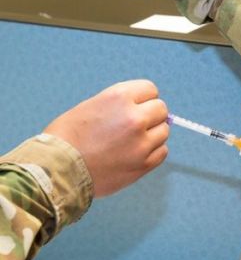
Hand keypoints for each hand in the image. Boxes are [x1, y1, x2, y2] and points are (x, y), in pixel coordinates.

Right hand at [44, 80, 168, 196]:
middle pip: (161, 109)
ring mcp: (142, 143)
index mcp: (119, 98)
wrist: (57, 169)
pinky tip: (136, 154)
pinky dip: (153, 152)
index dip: (143, 98)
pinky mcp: (144, 164)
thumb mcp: (91, 106)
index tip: (137, 106)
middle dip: (150, 115)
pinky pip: (162, 152)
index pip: (150, 89)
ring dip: (152, 135)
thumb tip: (143, 108)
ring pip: (164, 131)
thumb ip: (119, 104)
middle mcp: (135, 118)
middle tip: (135, 125)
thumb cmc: (67, 137)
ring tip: (132, 141)